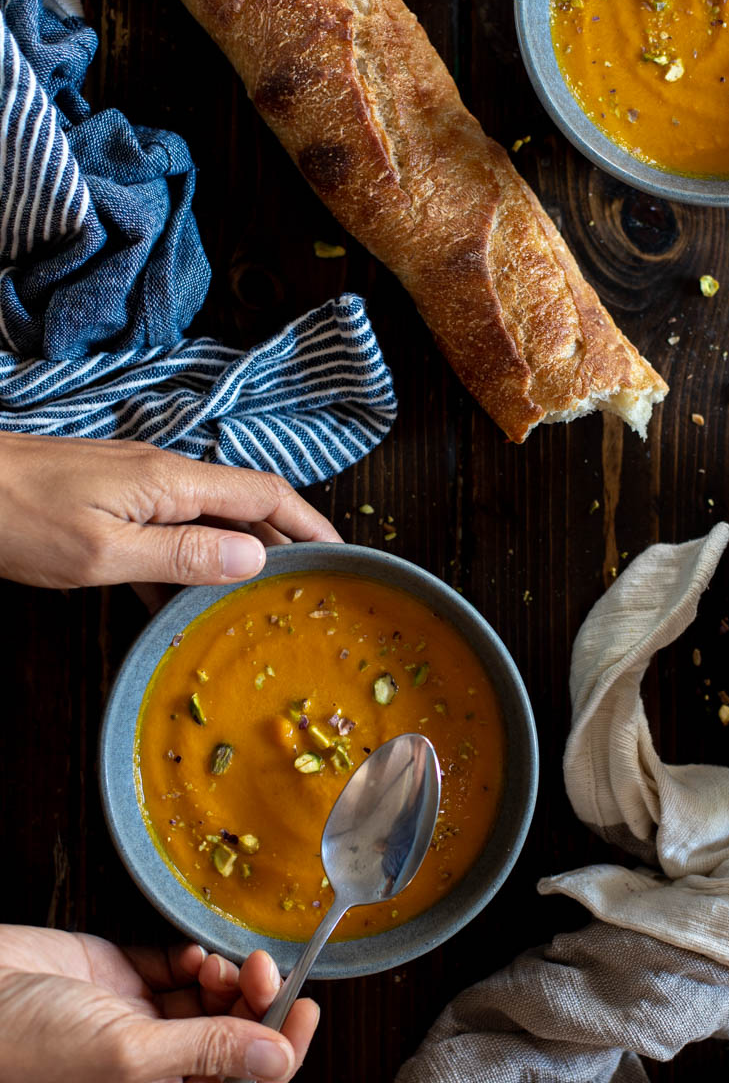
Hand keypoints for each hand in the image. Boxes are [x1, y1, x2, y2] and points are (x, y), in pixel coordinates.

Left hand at [0, 434, 339, 590]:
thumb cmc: (18, 516)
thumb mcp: (105, 551)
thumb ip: (183, 554)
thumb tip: (256, 557)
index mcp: (172, 481)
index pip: (265, 493)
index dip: (311, 523)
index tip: (342, 557)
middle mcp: (163, 477)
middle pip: (243, 507)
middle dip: (283, 542)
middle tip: (310, 589)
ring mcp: (135, 488)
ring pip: (205, 524)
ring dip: (234, 560)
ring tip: (259, 605)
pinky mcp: (109, 504)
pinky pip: (166, 535)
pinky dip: (186, 568)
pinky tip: (183, 605)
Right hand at [0, 926, 318, 1082]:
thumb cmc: (28, 1041)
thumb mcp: (126, 1054)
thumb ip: (206, 1050)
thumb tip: (279, 1056)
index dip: (280, 1055)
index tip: (306, 1012)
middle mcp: (155, 1068)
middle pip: (234, 1040)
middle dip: (257, 1006)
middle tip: (265, 971)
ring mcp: (141, 1021)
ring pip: (213, 1002)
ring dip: (228, 980)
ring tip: (222, 964)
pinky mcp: (127, 978)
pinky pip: (181, 970)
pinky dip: (194, 960)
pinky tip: (188, 956)